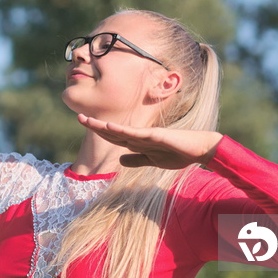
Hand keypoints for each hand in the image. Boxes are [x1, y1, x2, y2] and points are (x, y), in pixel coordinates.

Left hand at [77, 114, 222, 168]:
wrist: (199, 149)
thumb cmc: (178, 153)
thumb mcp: (153, 161)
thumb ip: (136, 160)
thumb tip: (119, 160)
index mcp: (138, 141)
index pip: (114, 136)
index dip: (99, 130)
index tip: (84, 123)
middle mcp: (140, 135)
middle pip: (113, 131)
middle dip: (95, 125)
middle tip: (79, 117)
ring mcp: (147, 134)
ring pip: (121, 131)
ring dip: (103, 126)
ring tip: (88, 120)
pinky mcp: (156, 135)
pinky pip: (136, 134)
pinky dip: (122, 130)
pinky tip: (110, 126)